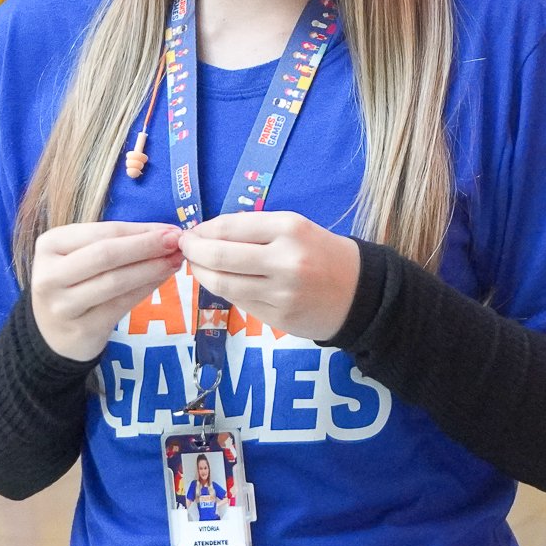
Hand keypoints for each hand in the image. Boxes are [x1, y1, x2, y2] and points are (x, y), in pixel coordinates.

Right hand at [31, 221, 181, 360]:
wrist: (52, 335)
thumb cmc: (72, 284)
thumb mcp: (79, 257)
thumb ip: (113, 242)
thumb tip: (163, 232)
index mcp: (49, 245)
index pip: (101, 232)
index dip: (138, 230)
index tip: (169, 227)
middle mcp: (50, 274)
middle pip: (106, 254)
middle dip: (146, 246)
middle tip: (177, 241)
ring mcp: (63, 304)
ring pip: (115, 281)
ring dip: (151, 268)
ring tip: (175, 261)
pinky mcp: (81, 328)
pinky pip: (121, 305)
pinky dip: (145, 289)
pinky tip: (162, 280)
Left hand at [176, 212, 359, 342]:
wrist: (360, 293)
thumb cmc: (321, 253)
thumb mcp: (294, 228)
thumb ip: (254, 230)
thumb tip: (205, 234)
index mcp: (289, 229)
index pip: (229, 227)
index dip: (202, 231)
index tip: (191, 232)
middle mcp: (285, 260)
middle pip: (219, 257)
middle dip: (193, 252)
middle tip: (185, 249)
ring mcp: (281, 293)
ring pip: (222, 283)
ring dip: (201, 274)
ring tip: (197, 266)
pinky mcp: (278, 318)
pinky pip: (238, 301)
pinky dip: (223, 290)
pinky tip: (221, 282)